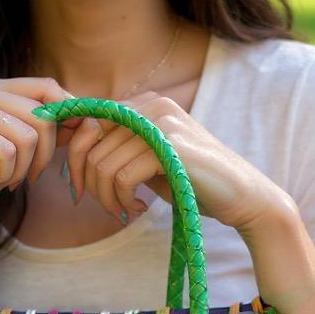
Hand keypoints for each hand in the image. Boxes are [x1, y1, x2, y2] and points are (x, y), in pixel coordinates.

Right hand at [0, 75, 82, 224]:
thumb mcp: (3, 149)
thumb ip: (36, 133)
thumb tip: (84, 123)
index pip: (48, 87)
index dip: (69, 114)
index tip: (72, 144)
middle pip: (43, 115)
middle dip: (45, 156)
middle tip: (24, 180)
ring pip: (28, 137)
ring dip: (21, 171)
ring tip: (0, 183)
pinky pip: (7, 151)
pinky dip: (4, 175)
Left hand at [60, 91, 292, 237]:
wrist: (242, 197)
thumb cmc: (192, 181)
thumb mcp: (147, 159)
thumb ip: (117, 149)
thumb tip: (71, 149)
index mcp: (144, 103)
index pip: (87, 122)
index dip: (76, 158)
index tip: (82, 189)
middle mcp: (151, 104)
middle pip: (89, 142)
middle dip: (88, 182)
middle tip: (107, 206)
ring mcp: (162, 121)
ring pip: (102, 163)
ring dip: (106, 197)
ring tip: (124, 209)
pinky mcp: (170, 145)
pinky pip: (121, 175)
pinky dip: (121, 199)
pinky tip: (138, 208)